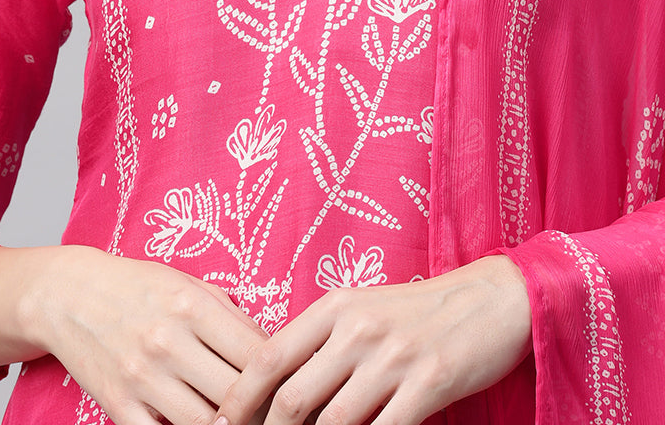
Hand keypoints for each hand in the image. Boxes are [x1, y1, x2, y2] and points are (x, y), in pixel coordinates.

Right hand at [24, 245, 271, 424]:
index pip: (258, 356)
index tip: (291, 387)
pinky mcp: (119, 405)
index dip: (283, 379)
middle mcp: (168, 341)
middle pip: (238, 396)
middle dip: (261, 410)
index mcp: (192, 306)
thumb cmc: (138, 287)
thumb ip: (232, 318)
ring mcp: (142, 377)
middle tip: (274, 414)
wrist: (68, 294)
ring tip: (239, 422)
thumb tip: (279, 355)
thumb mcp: (188, 285)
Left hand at [213, 255, 531, 424]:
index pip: (269, 356)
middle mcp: (357, 329)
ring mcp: (393, 357)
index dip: (241, 398)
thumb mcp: (362, 311)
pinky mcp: (430, 382)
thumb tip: (279, 389)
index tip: (223, 424)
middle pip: (294, 397)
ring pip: (335, 422)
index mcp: (334, 307)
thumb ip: (322, 343)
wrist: (489, 299)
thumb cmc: (418, 313)